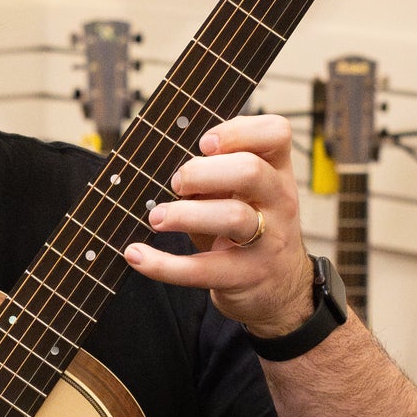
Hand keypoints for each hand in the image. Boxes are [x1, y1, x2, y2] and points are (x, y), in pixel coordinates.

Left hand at [123, 114, 313, 335]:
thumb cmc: (249, 227)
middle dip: (202, 172)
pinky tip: (137, 254)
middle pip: (249, 171)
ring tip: (156, 217)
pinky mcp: (246, 276)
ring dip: (185, 214)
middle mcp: (278, 201)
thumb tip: (165, 163)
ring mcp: (268, 240)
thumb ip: (216, 173)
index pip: (276, 133)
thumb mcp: (242, 193)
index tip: (205, 143)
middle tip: (176, 183)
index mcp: (276, 170)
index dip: (238, 131)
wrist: (279, 285)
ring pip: (232, 217)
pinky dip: (162, 264)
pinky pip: (202, 269)